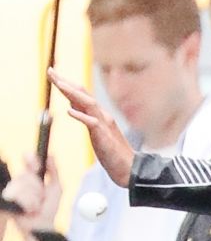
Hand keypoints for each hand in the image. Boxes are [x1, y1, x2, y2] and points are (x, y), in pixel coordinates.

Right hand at [5, 155, 61, 229]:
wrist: (42, 226)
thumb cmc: (48, 209)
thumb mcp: (56, 188)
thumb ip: (54, 172)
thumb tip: (51, 155)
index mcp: (30, 176)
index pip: (27, 160)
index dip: (31, 158)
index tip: (37, 164)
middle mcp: (19, 181)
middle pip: (26, 175)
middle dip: (38, 188)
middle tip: (41, 199)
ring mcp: (11, 190)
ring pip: (22, 186)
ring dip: (34, 199)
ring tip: (35, 207)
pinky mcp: (8, 200)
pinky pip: (19, 196)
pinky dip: (29, 205)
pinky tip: (29, 210)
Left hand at [48, 69, 135, 186]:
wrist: (130, 170)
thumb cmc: (113, 154)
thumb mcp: (96, 133)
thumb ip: (86, 118)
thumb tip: (71, 106)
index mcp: (100, 115)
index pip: (81, 95)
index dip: (67, 84)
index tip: (53, 74)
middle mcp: (102, 116)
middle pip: (83, 95)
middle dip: (66, 82)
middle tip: (50, 71)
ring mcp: (104, 125)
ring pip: (88, 104)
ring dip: (73, 94)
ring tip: (59, 84)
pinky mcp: (105, 137)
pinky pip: (92, 124)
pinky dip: (81, 116)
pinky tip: (69, 111)